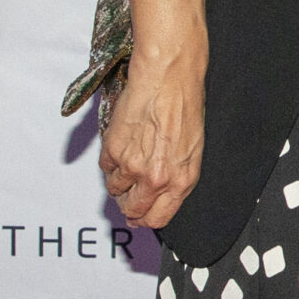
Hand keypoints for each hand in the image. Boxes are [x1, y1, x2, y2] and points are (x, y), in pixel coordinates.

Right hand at [99, 50, 205, 228]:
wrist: (168, 79)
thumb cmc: (184, 107)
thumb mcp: (192, 150)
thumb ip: (175, 178)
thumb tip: (159, 195)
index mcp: (181, 181)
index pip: (157, 219)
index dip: (145, 219)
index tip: (139, 216)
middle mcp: (157, 179)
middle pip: (132, 210)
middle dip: (129, 205)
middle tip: (129, 192)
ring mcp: (132, 166)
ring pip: (115, 189)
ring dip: (119, 179)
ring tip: (129, 157)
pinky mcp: (113, 150)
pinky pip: (105, 167)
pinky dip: (110, 159)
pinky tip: (123, 143)